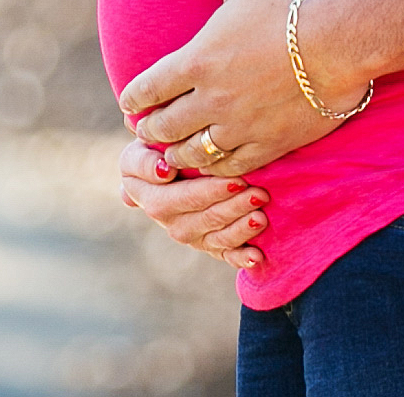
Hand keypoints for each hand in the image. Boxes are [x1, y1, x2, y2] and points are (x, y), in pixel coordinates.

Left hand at [119, 0, 370, 175]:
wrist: (344, 41)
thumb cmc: (293, 4)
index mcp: (196, 62)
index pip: (146, 89)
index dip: (133, 97)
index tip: (130, 102)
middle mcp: (211, 100)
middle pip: (163, 127)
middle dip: (150, 128)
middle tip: (147, 128)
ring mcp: (240, 127)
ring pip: (192, 153)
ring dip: (176, 152)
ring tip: (173, 151)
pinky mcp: (269, 145)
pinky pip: (229, 168)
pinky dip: (214, 168)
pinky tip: (213, 162)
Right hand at [119, 138, 269, 268]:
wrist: (174, 156)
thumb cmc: (160, 145)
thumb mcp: (142, 148)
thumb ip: (144, 161)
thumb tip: (163, 172)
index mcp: (147, 196)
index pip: (177, 200)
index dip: (207, 192)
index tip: (237, 181)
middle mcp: (167, 220)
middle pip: (201, 220)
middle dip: (232, 208)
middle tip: (260, 194)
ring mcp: (189, 233)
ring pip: (215, 238)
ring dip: (240, 230)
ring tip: (262, 217)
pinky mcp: (208, 242)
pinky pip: (224, 255)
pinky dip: (240, 257)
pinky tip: (256, 256)